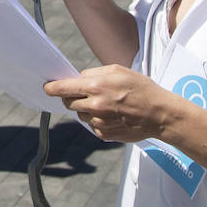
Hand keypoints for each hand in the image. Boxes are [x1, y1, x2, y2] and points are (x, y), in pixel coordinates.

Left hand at [44, 65, 165, 142]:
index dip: (52, 88)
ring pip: (80, 115)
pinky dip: (97, 120)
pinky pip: (91, 125)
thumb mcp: (119, 71)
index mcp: (96, 87)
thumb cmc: (141, 89)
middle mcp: (94, 106)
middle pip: (69, 102)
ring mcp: (98, 122)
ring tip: (107, 104)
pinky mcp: (103, 134)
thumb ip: (95, 74)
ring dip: (86, 109)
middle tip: (86, 94)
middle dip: (72, 97)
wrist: (159, 114)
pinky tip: (113, 115)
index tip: (47, 88)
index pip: (63, 88)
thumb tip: (78, 78)